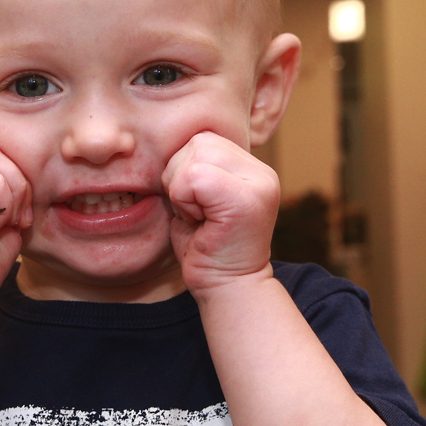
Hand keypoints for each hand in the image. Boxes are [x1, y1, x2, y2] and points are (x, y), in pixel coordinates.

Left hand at [161, 131, 279, 293]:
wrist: (226, 287)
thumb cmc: (204, 246)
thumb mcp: (198, 198)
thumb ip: (194, 166)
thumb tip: (164, 138)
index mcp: (251, 167)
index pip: (202, 140)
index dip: (184, 171)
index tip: (197, 205)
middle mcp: (261, 171)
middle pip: (197, 143)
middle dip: (180, 178)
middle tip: (197, 213)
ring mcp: (259, 183)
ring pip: (193, 158)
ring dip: (181, 191)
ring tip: (200, 217)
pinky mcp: (247, 199)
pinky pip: (192, 178)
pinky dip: (184, 201)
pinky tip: (200, 223)